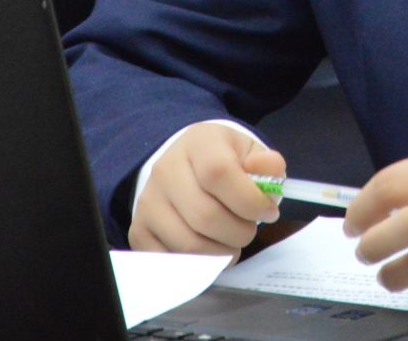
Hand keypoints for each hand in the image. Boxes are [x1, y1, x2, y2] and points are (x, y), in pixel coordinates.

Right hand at [131, 123, 285, 257]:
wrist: (186, 167)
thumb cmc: (225, 162)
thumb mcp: (251, 153)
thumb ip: (268, 164)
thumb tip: (268, 170)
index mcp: (199, 142)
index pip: (219, 173)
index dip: (249, 201)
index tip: (268, 211)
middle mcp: (166, 169)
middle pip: (205, 216)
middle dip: (239, 232)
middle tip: (249, 230)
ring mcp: (148, 201)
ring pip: (189, 244)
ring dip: (222, 253)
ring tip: (232, 242)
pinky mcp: (139, 230)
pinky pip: (171, 260)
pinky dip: (198, 265)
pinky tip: (211, 250)